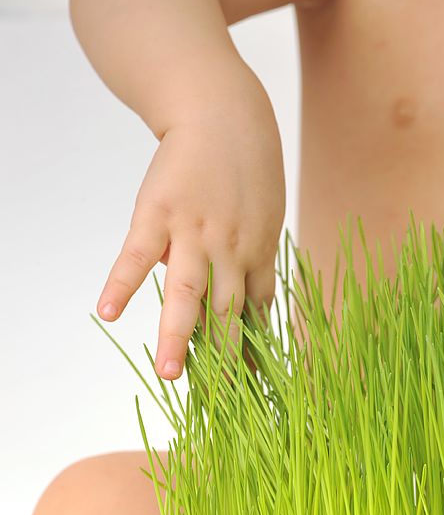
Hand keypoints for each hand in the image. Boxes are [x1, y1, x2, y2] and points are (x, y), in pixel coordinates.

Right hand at [97, 99, 283, 378]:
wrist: (223, 111)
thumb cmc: (248, 167)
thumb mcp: (265, 215)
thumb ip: (250, 258)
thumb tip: (240, 296)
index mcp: (258, 253)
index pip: (256, 313)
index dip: (254, 350)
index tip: (255, 387)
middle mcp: (231, 249)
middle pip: (227, 312)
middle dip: (225, 358)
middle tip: (221, 402)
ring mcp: (194, 231)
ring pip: (188, 291)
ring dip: (180, 334)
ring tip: (170, 374)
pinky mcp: (158, 211)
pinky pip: (137, 252)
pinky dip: (122, 281)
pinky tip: (108, 312)